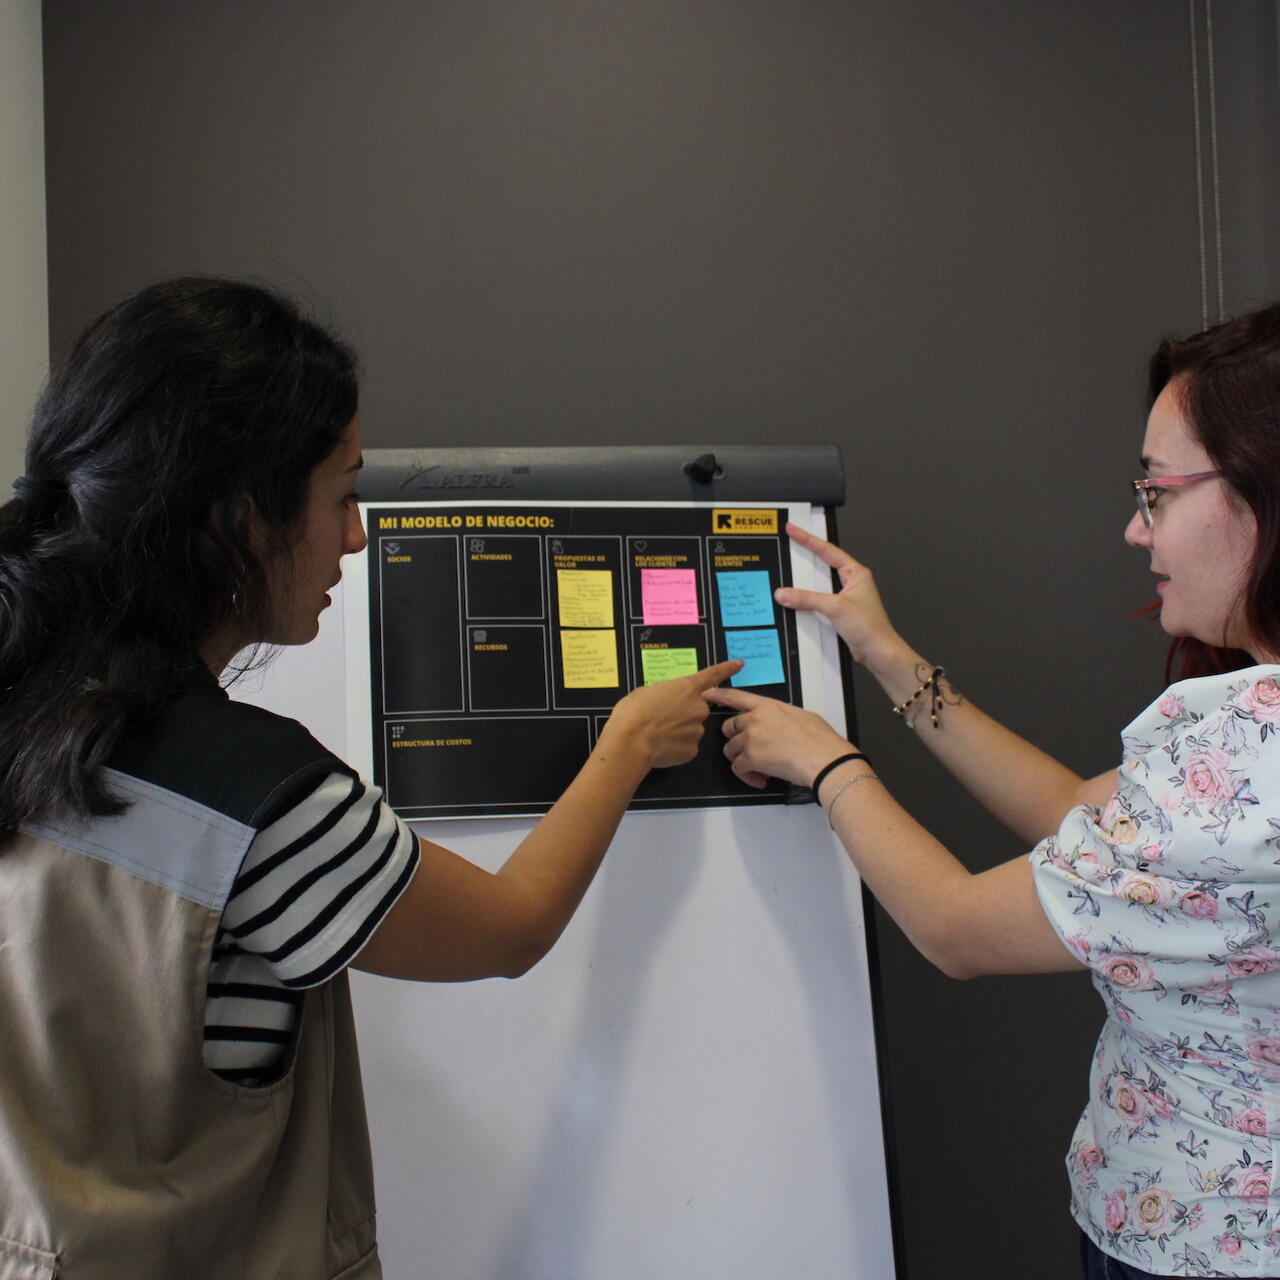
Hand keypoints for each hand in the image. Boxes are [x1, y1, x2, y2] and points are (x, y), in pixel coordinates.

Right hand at [605, 660, 743, 768]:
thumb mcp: (646, 692)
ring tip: (657, 733)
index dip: (727, 668)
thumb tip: (666, 702)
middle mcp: (698, 707)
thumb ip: (664, 694)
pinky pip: (686, 746)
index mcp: (686, 687)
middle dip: (683, 713)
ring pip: (691, 729)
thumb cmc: (633, 714)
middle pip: (696, 708)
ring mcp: (697, 729)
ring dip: (678, 731)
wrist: (630, 741)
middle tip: (661, 718)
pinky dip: (675, 747)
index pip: (713, 675)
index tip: (739, 664)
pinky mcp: (692, 750)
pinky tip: (661, 746)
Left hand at [705, 687, 855, 789]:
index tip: (706, 694)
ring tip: (760, 770)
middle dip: (736, 740)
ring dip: (742, 762)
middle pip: (729, 727)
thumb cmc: (820, 739)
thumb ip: (781, 717)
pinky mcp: (751, 757)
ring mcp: (751, 738)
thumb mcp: (800, 716)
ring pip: (731, 750)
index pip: (736, 696)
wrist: (824, 758)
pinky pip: (738, 768)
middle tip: (750, 751)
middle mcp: (755, 719)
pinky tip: (761, 780)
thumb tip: (780, 725)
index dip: (718, 695)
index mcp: (768, 706)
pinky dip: (748, 777)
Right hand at [774, 522, 900, 667]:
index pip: (827, 550)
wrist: (878, 652)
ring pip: (819, 585)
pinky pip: (818, 602)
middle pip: (822, 565)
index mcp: (856, 573)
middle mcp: (851, 583)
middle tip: (789, 544)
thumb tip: (785, 593)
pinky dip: (807, 601)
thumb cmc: (871, 628)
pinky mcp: (839, 613)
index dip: (808, 539)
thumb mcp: (835, 607)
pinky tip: (796, 601)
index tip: (793, 530)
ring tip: (790, 572)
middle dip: (805, 556)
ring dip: (805, 583)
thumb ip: (807, 599)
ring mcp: (845, 598)